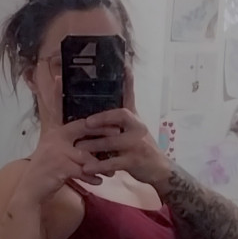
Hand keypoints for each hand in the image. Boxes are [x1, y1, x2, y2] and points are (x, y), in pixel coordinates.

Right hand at [19, 78, 121, 202]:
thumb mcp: (52, 154)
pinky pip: (84, 170)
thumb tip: (86, 144)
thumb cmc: (44, 174)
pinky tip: (100, 180)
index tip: (62, 81)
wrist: (30, 191)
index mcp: (53, 133)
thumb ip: (66, 145)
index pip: (61, 111)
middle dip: (102, 130)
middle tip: (117, 132)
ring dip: (101, 162)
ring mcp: (57, 152)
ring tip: (113, 169)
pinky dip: (92, 176)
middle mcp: (55, 139)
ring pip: (87, 153)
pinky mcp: (61, 167)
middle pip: (83, 128)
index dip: (60, 96)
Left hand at [74, 70, 168, 186]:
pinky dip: (99, 166)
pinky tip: (86, 168)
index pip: (129, 98)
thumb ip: (123, 117)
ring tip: (78, 147)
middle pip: (119, 117)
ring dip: (93, 145)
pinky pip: (113, 163)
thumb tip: (114, 94)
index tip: (123, 69)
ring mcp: (137, 144)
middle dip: (100, 119)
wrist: (159, 169)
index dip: (126, 84)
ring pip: (112, 141)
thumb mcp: (135, 129)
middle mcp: (138, 128)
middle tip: (84, 122)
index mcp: (135, 119)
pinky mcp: (134, 161)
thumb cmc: (142, 147)